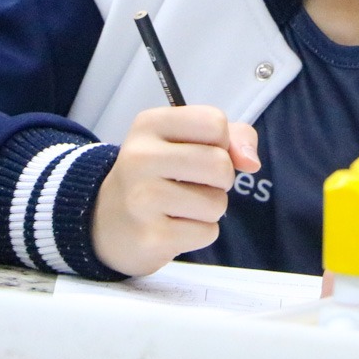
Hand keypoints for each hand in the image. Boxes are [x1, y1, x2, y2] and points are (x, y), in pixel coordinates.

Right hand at [91, 105, 259, 276]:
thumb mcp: (185, 141)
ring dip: (209, 209)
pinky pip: (207, 233)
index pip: (214, 122)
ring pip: (217, 203)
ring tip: (181, 206)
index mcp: (149, 125)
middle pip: (220, 164)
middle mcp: (139, 157)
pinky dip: (199, 233)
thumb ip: (231, 138)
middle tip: (196, 183)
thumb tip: (252, 162)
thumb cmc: (157, 175)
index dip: (221, 141)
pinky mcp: (150, 237)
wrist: (107, 222)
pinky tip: (173, 226)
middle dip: (221, 179)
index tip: (202, 151)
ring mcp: (141, 199)